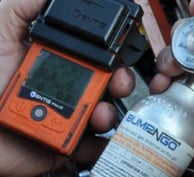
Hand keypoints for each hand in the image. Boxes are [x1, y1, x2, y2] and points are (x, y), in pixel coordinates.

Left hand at [0, 0, 133, 175]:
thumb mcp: (0, 29)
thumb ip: (27, 7)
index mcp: (59, 61)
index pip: (96, 56)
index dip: (113, 55)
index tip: (121, 54)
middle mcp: (67, 87)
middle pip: (107, 84)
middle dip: (121, 82)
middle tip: (119, 83)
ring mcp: (68, 114)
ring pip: (104, 113)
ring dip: (109, 113)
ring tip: (99, 115)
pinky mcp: (65, 141)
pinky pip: (92, 144)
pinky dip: (102, 145)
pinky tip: (99, 140)